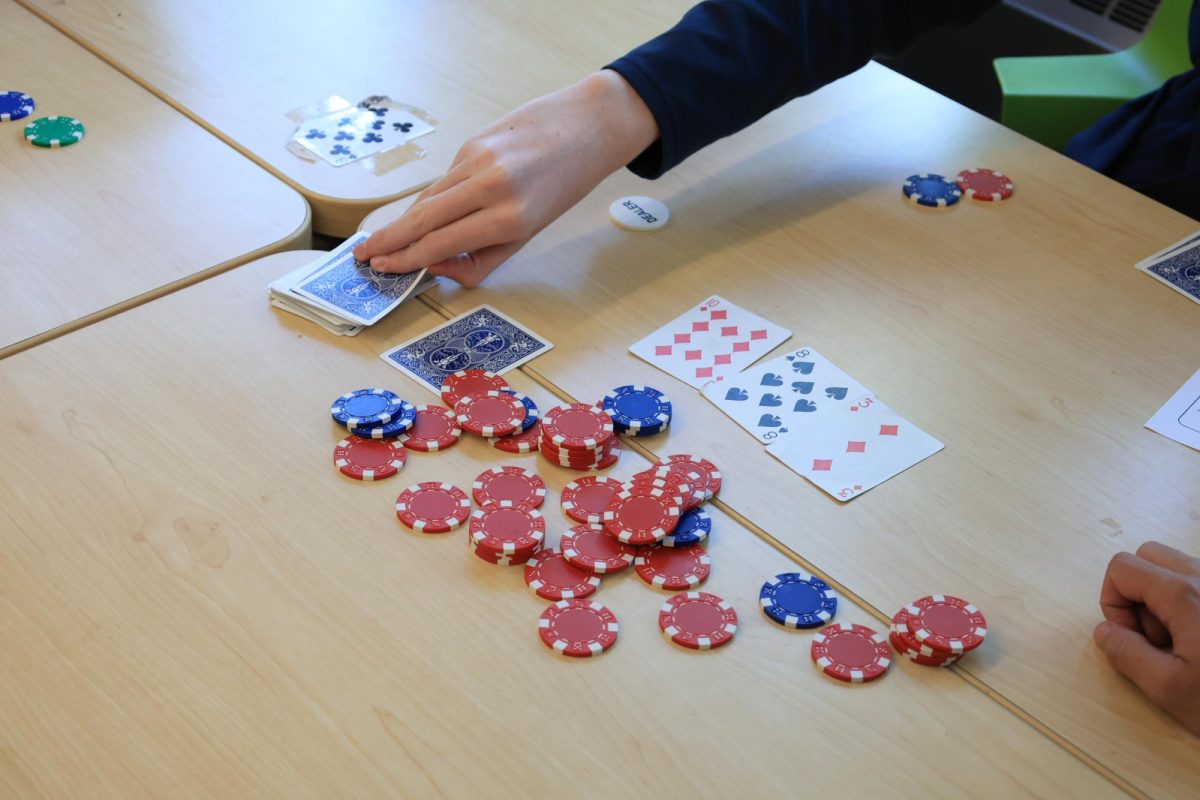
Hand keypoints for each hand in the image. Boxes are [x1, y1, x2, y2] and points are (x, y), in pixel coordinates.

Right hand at [354, 70, 658, 286]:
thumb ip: (484, 256)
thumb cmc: (564, 185)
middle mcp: (491, 187)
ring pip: (430, 197)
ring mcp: (479, 161)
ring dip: (405, 221)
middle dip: (390, 240)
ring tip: (384, 240)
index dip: (406, 258)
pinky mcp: (474, 143)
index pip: (442, 243)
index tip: (383, 267)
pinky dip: (432, 198)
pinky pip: (444, 179)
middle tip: (363, 254)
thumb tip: (438, 267)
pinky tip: (424, 213)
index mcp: (510, 218)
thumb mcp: (531, 232)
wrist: (587, 127)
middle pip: (424, 219)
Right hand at [1095, 541, 1199, 734]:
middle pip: (1149, 556)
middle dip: (1137, 592)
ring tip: (1185, 643)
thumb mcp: (1170, 689)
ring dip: (1165, 598)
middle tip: (1155, 637)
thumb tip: (1106, 632)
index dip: (1112, 603)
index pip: (1122, 568)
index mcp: (1185, 595)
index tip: (1131, 639)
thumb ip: (1126, 654)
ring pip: (1177, 568)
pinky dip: (1190, 604)